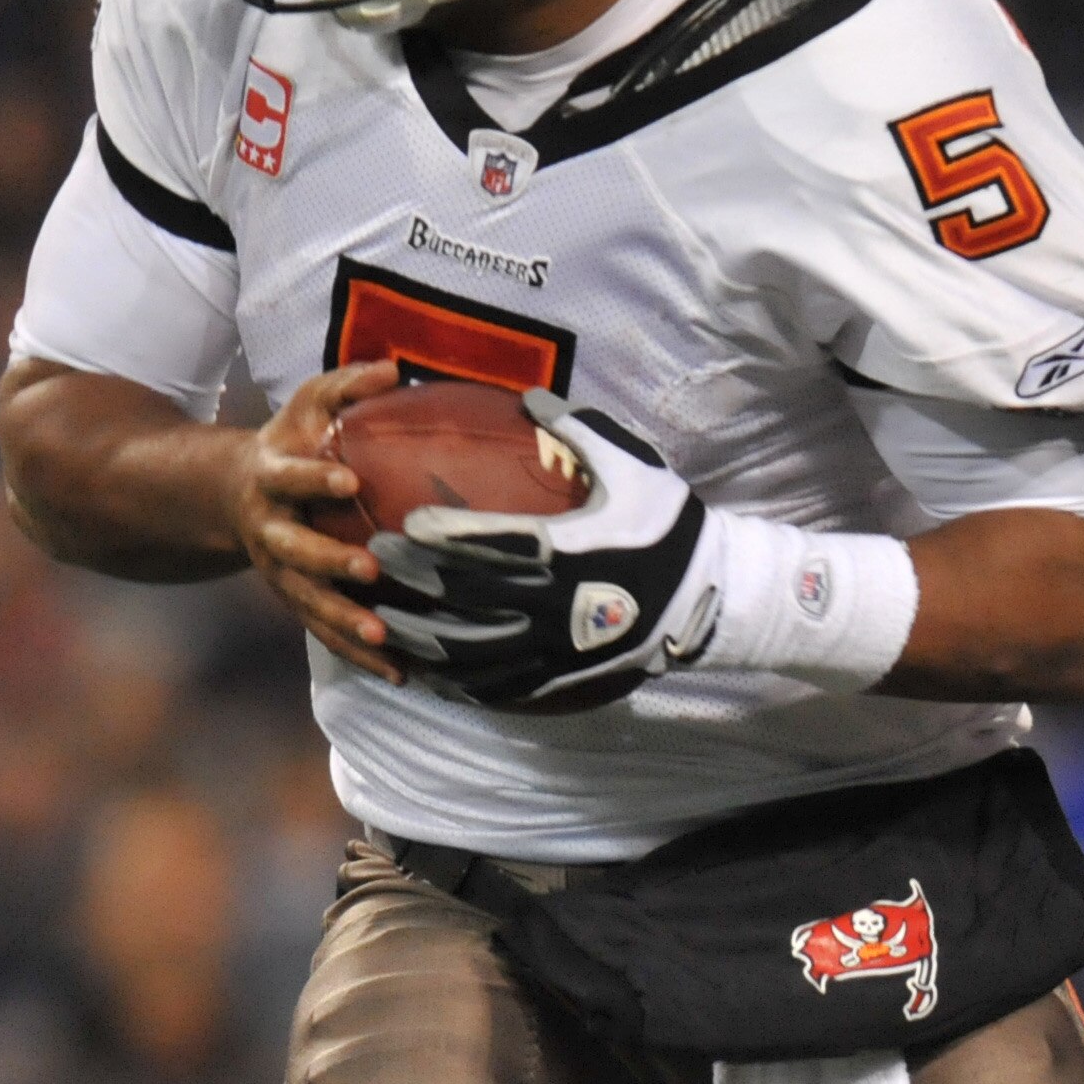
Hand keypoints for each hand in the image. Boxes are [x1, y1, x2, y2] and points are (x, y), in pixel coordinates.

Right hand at [227, 361, 406, 679]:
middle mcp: (270, 532)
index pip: (291, 479)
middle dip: (329, 563)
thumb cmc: (290, 440)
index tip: (350, 481)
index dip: (316, 480)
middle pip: (295, 553)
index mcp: (270, 480)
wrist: (237, 492)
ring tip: (385, 637)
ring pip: (309, 604)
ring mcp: (280, 573)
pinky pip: (327, 633)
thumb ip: (346, 385)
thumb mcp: (308, 404)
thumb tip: (394, 367)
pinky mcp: (297, 601)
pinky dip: (360, 655)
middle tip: (370, 569)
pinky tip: (401, 673)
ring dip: (345, 624)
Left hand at [372, 392, 710, 708]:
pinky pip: (501, 687)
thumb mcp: (631, 464)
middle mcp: (557, 605)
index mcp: (571, 550)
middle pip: (469, 600)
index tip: (405, 527)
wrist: (709, 594)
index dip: (444, 538)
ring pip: (475, 653)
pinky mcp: (563, 677)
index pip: (494, 545)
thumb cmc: (665, 523)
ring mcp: (559, 648)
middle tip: (375, 566)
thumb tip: (527, 395)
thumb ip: (577, 430)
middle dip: (416, 584)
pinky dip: (460, 683)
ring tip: (386, 624)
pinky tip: (429, 673)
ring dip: (424, 639)